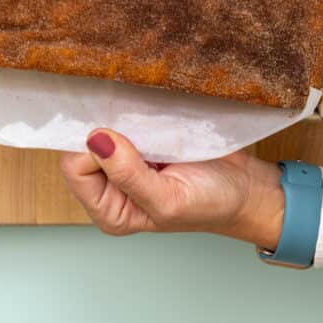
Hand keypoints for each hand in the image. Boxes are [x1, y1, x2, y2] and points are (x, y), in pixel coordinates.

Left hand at [60, 128, 284, 249]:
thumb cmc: (211, 204)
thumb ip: (128, 174)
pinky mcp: (143, 140)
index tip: (131, 145)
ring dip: (125, 120)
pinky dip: (138, 112)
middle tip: (146, 136)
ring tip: (154, 129)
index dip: (96, 151)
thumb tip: (95, 140)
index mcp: (109, 210)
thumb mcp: (168, 199)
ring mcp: (125, 161)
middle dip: (111, 134)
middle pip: (83, 145)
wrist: (247, 188)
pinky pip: (126, 117)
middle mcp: (110, 186)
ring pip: (104, 127)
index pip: (75, 168)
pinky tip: (157, 119)